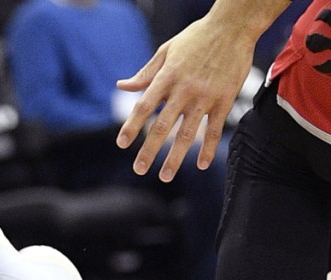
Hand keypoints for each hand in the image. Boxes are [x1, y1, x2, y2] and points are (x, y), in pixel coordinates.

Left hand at [115, 15, 254, 181]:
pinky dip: (209, 148)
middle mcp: (184, 90)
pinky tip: (201, 165)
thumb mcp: (166, 51)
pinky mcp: (225, 100)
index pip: (144, 106)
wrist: (234, 25)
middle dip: (149, 150)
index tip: (121, 144)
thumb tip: (121, 86)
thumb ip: (145, 74)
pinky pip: (215, 129)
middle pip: (162, 126)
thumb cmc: (197, 38)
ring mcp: (205, 97)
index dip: (131, 126)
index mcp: (166, 77)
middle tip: (139, 169)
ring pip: (187, 133)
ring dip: (175, 157)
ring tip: (164, 176)